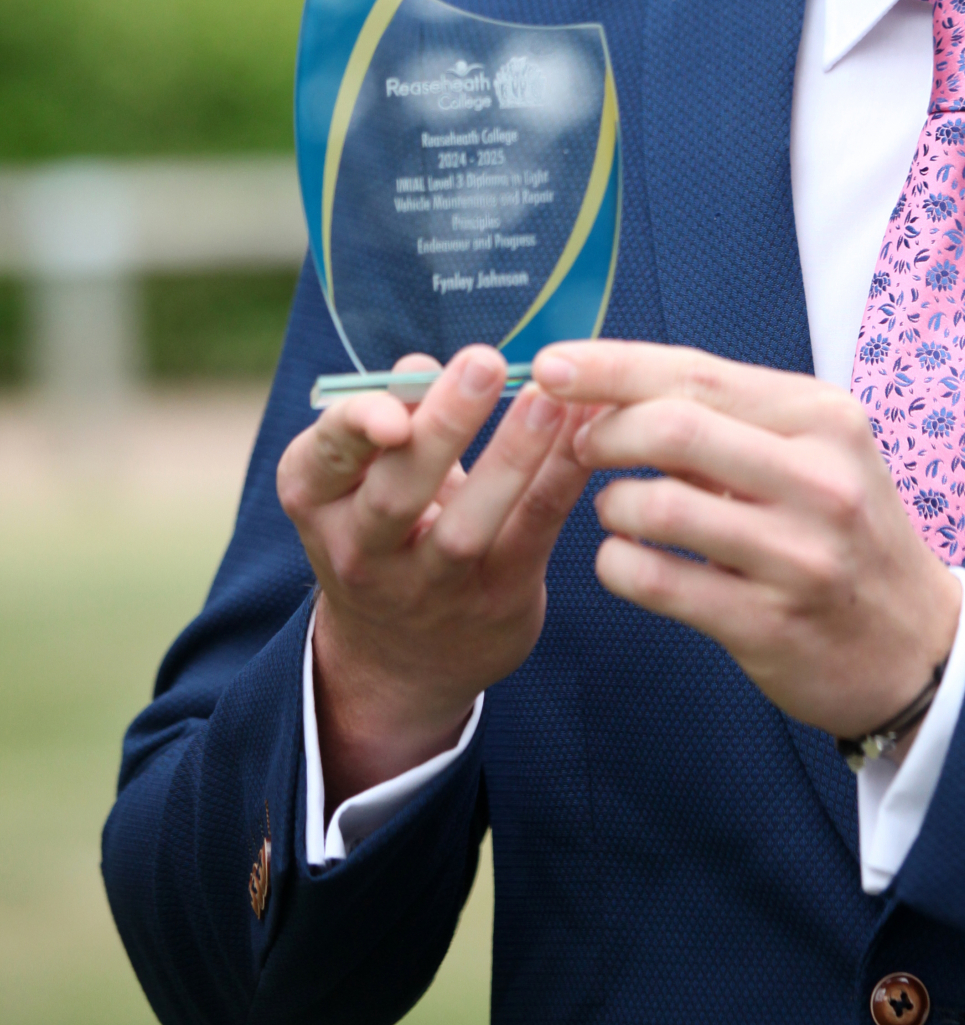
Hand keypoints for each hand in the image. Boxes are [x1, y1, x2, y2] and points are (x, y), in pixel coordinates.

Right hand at [276, 345, 592, 808]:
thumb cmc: (386, 533)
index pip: (326, 455)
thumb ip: (393, 418)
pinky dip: (560, 478)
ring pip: (466, 526)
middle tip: (486, 362)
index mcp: (319, 500)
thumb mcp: (366, 478)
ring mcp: (428, 586)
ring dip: (510, 458)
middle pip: (397, 492)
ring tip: (547, 401)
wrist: (400, 661)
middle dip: (443, 427)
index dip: (358, 426)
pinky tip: (585, 431)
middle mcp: (362, 550)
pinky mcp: (495, 600)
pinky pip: (531, 533)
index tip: (397, 405)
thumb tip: (417, 366)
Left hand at [532, 340, 962, 743]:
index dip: (610, 367)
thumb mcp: (815, 453)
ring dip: (610, 505)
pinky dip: (617, 565)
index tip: (549, 364)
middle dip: (602, 431)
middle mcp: (819, 479)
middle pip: (673, 428)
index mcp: (824, 418)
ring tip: (614, 510)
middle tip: (578, 445)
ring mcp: (797, 555)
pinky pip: (658, 582)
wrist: (915, 643)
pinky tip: (623, 559)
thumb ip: (729, 419)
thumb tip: (613, 388)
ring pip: (659, 507)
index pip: (698, 373)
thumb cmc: (845, 531)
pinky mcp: (769, 624)